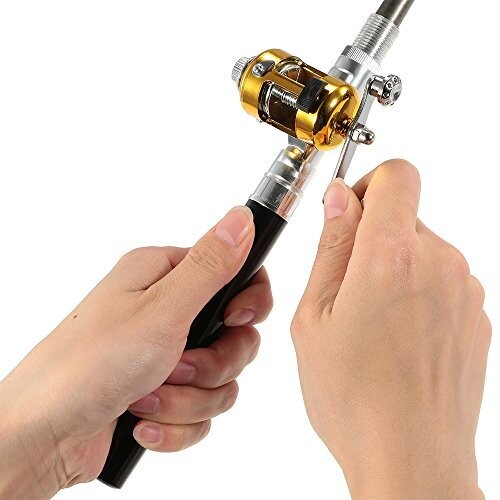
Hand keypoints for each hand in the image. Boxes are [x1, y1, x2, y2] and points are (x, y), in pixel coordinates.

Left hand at [0, 206, 271, 497]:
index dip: (249, 302)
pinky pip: (199, 410)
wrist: (40, 435)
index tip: (236, 320)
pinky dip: (175, 423)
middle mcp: (166, 311)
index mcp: (165, 276)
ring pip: (220, 379)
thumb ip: (211, 266)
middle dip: (212, 363)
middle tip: (178, 366)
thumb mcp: (162, 309)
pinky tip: (141, 421)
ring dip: (187, 398)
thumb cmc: (88, 364)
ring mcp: (164, 354)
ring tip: (147, 397)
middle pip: (235, 336)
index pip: (237, 275)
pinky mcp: (162, 392)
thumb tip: (242, 218)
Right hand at [291, 160, 489, 499]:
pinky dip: (416, 294)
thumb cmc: (354, 396)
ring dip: (393, 270)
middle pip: (405, 217)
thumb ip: (330, 247)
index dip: (367, 185)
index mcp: (392, 257)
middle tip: (347, 292)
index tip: (348, 215)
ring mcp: (465, 289)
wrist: (411, 457)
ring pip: (421, 250)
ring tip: (372, 324)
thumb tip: (339, 199)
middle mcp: (440, 264)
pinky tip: (397, 339)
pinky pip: (440, 281)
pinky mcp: (477, 314)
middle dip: (371, 240)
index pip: (397, 176)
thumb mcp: (315, 315)